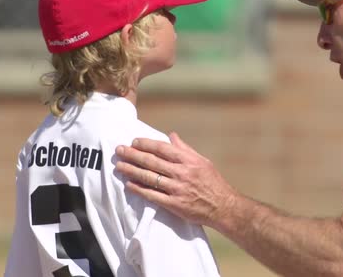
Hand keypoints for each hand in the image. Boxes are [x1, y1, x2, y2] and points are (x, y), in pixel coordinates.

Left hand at [115, 132, 238, 226]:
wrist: (223, 207)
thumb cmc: (213, 182)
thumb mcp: (202, 161)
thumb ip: (185, 149)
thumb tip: (171, 135)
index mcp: (188, 160)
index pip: (162, 148)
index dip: (146, 144)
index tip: (133, 142)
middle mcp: (181, 173)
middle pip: (151, 161)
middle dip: (133, 155)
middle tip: (119, 150)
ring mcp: (177, 189)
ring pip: (149, 177)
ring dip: (132, 171)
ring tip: (119, 166)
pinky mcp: (174, 204)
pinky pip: (152, 195)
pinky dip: (139, 189)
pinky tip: (129, 185)